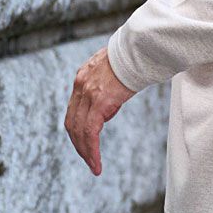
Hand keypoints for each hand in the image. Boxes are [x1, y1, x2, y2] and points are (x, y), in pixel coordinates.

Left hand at [64, 45, 135, 175]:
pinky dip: (91, 151)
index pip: (73, 109)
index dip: (77, 129)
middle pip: (72, 123)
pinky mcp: (99, 101)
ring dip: (84, 152)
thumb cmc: (134, 57)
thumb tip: (107, 108)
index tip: (84, 141)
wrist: (140, 47)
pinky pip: (90, 133)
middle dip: (78, 144)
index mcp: (82, 77)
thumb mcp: (113, 71)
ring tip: (93, 166)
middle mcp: (80, 85)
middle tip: (87, 158)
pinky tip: (96, 163)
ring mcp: (88, 93)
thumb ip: (105, 87)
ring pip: (79, 131)